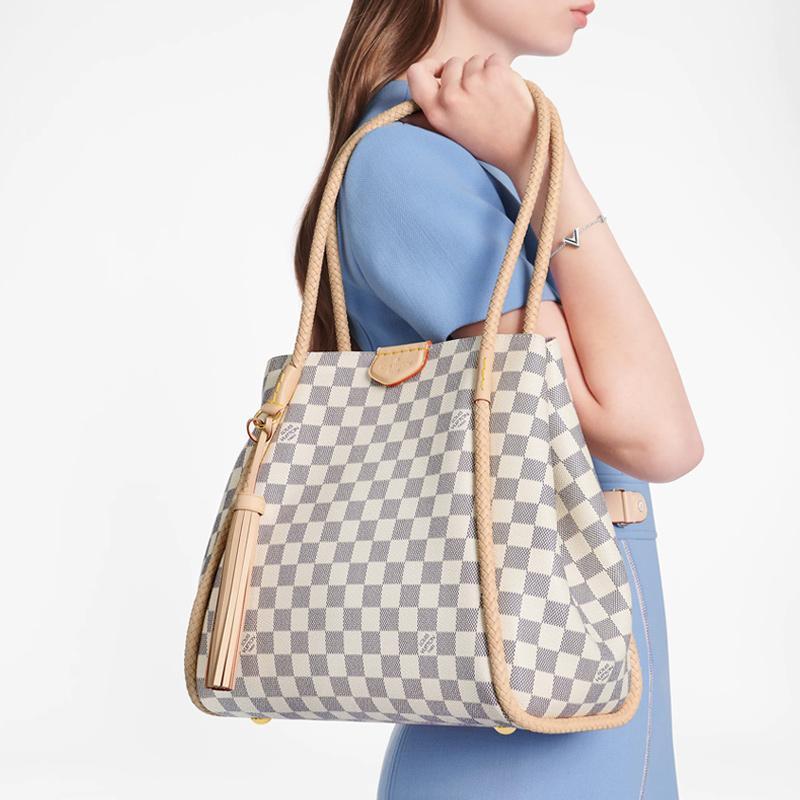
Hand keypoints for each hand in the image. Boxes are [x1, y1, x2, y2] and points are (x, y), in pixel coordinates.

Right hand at [406, 54, 537, 179]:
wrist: (522, 148)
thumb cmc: (487, 142)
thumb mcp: (452, 134)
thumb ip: (431, 118)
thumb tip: (407, 117)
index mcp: (437, 113)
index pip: (415, 74)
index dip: (428, 67)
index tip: (440, 71)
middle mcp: (452, 97)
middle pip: (450, 63)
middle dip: (463, 73)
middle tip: (478, 98)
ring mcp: (474, 83)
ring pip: (473, 60)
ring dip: (483, 73)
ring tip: (493, 98)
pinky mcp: (496, 73)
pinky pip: (493, 59)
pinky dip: (500, 70)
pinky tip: (505, 91)